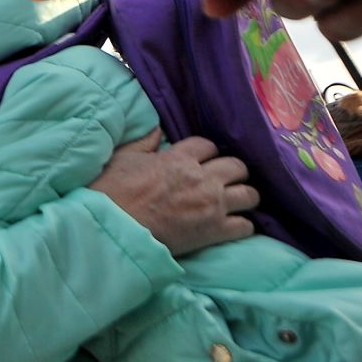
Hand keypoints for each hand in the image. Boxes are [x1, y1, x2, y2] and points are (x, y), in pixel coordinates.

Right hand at [91, 131, 257, 255]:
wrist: (114, 228)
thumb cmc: (112, 192)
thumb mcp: (123, 158)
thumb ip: (144, 142)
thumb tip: (158, 130)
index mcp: (179, 158)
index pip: (208, 146)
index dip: (207, 153)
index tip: (201, 162)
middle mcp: (202, 178)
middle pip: (237, 167)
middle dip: (233, 172)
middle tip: (224, 181)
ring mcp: (211, 205)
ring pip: (249, 194)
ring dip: (244, 197)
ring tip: (236, 203)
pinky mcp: (214, 231)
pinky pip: (245, 226)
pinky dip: (242, 226)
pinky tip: (233, 226)